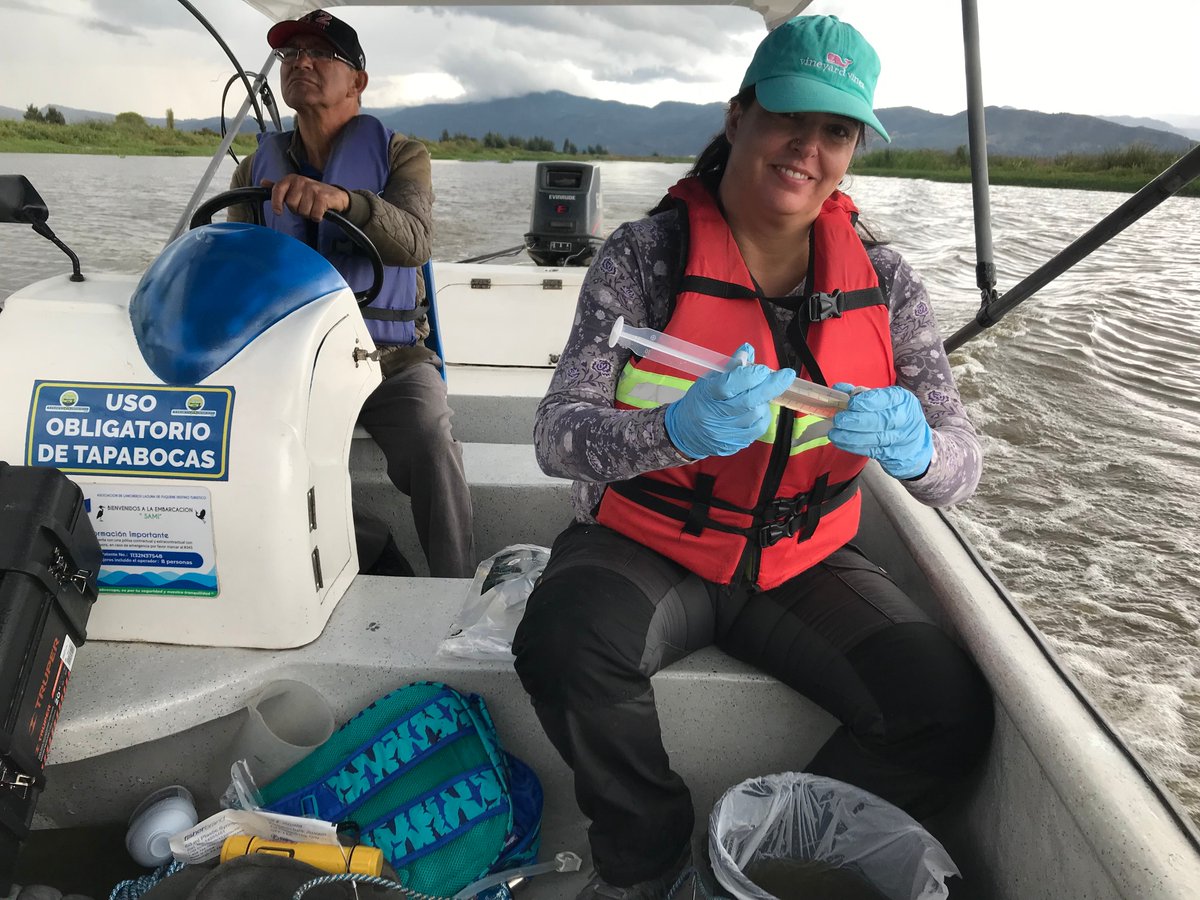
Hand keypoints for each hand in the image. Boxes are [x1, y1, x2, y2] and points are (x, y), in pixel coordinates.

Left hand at [259, 175, 350, 222]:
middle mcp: (301, 180)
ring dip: (308, 214)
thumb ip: (279, 187)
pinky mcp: (323, 197)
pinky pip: (314, 214)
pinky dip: (317, 217)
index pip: (278, 189)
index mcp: (291, 178)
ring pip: (303, 211)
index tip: (278, 212)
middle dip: (297, 210)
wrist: (335, 195)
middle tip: (305, 206)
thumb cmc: (311, 194)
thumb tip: (263, 182)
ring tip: (313, 207)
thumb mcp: (294, 188)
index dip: (276, 202)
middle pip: (291, 204)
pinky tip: (320, 211)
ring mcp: (313, 188)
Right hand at [664, 344, 794, 459]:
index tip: (764, 369)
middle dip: (770, 386)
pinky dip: (763, 414)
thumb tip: (748, 350)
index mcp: (706, 395)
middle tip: (786, 375)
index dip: (750, 376)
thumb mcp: (709, 380)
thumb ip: (731, 367)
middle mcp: (715, 416)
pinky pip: (758, 428)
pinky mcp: (735, 444)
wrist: (686, 433)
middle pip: (748, 401)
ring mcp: (726, 433)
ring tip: (761, 392)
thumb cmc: (700, 401)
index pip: (730, 385)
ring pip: (756, 414)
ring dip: (764, 400)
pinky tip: (759, 408)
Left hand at [827, 384, 932, 479]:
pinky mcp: (891, 453)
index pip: (885, 399)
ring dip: (850, 436)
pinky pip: (870, 450)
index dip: (865, 402)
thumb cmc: (894, 414)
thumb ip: (861, 393)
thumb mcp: (884, 399)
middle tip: (838, 419)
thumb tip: (838, 388)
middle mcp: (904, 419)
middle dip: (855, 420)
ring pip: (874, 438)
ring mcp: (898, 438)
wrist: (915, 442)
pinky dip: (852, 446)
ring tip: (834, 433)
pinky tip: (840, 442)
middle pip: (880, 420)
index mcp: (902, 400)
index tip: (850, 403)